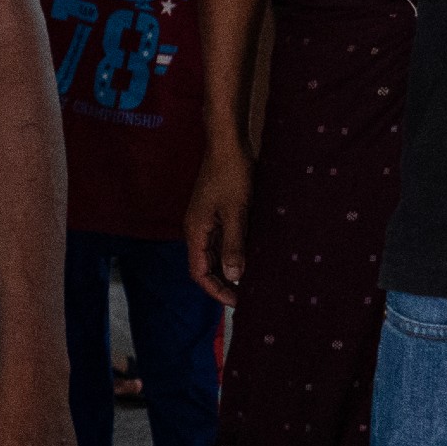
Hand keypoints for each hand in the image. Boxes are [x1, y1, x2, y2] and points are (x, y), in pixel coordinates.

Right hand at [185, 135, 254, 300]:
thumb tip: (234, 276)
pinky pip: (222, 240)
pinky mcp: (216, 212)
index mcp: (196, 231)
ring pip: (214, 253)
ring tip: (250, 282)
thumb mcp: (236, 212)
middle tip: (246, 297)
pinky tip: (250, 257)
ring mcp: (206, 220)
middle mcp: (197, 229)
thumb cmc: (231, 174)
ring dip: (229, 268)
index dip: (216, 289)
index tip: (236, 302)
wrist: (227, 143)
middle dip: (223, 283)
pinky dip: (234, 252)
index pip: (199, 272)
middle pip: (206, 265)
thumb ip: (234, 244)